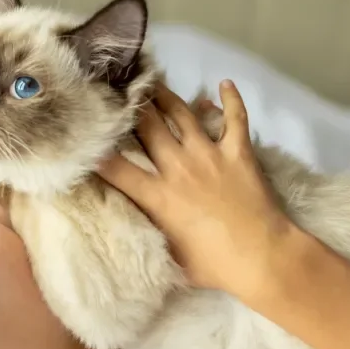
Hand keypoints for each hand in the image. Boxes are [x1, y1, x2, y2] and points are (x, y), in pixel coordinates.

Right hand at [98, 80, 296, 297]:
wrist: (263, 257)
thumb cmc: (215, 266)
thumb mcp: (172, 257)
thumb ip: (153, 236)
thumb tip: (135, 234)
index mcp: (158, 196)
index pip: (115, 168)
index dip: (96, 151)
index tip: (86, 137)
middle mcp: (178, 168)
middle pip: (147, 126)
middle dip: (130, 107)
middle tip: (119, 92)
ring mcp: (209, 155)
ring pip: (182, 114)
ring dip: (166, 96)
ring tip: (154, 82)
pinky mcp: (238, 152)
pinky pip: (235, 118)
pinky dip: (231, 99)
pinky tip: (225, 84)